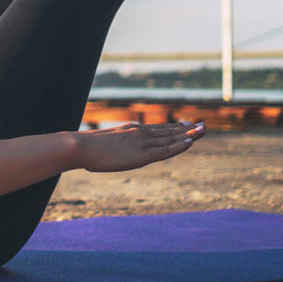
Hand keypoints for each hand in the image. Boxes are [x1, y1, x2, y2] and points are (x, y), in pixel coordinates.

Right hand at [74, 121, 204, 172]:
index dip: (173, 128)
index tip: (186, 125)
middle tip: (202, 125)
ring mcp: (141, 143)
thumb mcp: (101, 144)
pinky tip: (189, 142)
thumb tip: (103, 150)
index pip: (157, 129)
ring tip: (203, 130)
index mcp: (130, 130)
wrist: (80, 147)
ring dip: (188, 135)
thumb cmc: (86, 147)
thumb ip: (110, 146)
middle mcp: (139, 133)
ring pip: (170, 139)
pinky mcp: (141, 155)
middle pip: (168, 132)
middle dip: (186, 129)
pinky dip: (178, 146)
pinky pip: (164, 151)